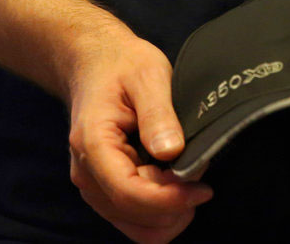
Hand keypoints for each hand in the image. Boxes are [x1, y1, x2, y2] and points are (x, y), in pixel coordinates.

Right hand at [66, 31, 212, 242]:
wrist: (96, 63)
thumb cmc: (123, 65)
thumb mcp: (148, 76)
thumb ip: (159, 114)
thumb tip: (172, 152)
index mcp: (94, 144)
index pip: (129, 193)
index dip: (169, 199)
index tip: (203, 188)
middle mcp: (87, 172)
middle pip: (133, 215)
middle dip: (174, 204)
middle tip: (200, 170)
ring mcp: (93, 184)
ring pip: (134, 225)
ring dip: (168, 212)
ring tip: (190, 175)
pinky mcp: (103, 187)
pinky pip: (133, 217)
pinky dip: (160, 211)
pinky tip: (175, 183)